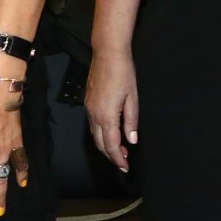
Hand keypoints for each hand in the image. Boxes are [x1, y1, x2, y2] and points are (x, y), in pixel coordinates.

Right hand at [83, 48, 137, 172]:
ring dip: (106, 146)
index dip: (118, 159)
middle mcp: (94, 115)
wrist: (107, 53)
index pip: (111, 145)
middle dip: (111, 156)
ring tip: (120, 150)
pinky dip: (101, 135)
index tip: (125, 167)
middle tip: (124, 162)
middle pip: (100, 144)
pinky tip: (111, 134)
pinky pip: (92, 125)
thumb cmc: (123, 73)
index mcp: (106, 115)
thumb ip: (131, 122)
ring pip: (95, 136)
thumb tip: (132, 141)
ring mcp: (89, 109)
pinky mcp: (88, 103)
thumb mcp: (133, 98)